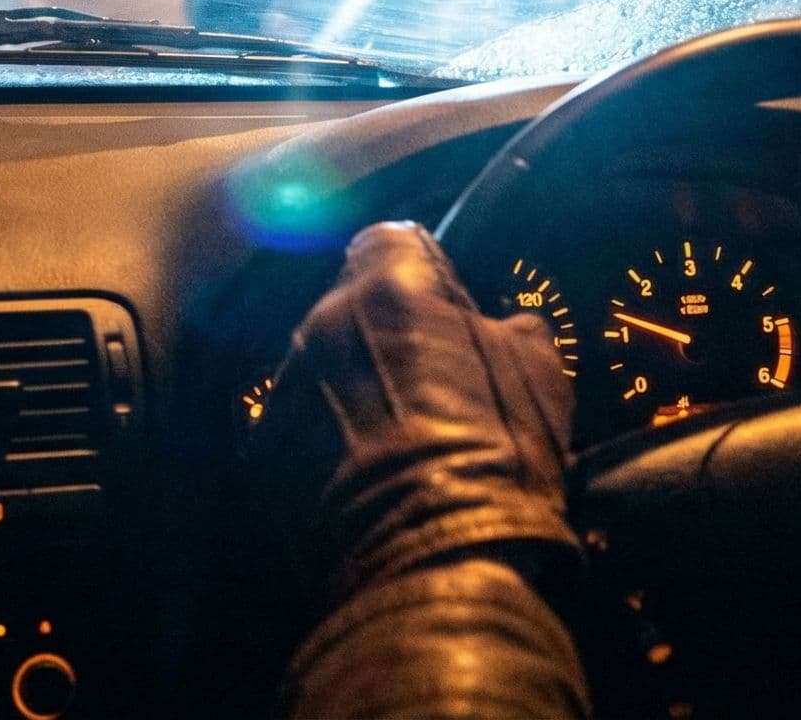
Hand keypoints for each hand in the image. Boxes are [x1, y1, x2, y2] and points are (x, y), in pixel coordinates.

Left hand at [257, 222, 576, 601]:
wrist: (436, 558)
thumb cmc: (497, 454)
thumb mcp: (538, 372)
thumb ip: (510, 325)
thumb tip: (501, 322)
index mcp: (389, 289)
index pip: (390, 241)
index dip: (421, 272)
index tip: (445, 309)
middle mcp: (321, 324)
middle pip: (348, 306)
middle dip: (382, 334)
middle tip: (427, 383)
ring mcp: (284, 388)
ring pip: (319, 366)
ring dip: (349, 387)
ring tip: (393, 440)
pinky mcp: (263, 451)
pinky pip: (295, 425)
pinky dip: (321, 441)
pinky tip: (360, 478)